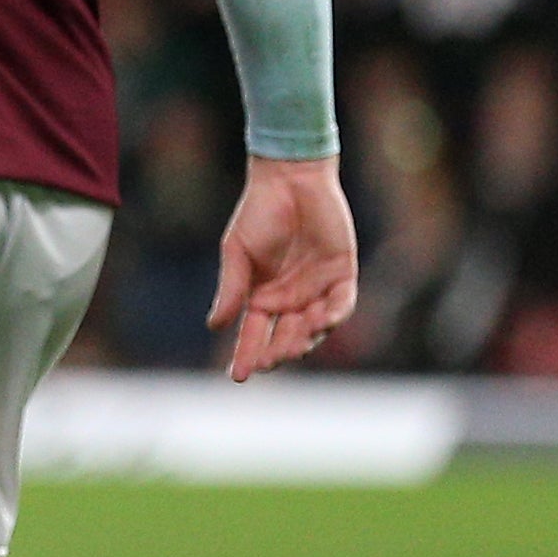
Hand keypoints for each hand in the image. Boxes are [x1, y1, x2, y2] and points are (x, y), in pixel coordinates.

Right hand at [209, 153, 358, 383]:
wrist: (290, 179)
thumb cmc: (258, 211)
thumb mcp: (237, 252)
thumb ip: (231, 288)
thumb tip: (215, 326)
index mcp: (261, 296)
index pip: (253, 334)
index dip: (245, 355)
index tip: (237, 376)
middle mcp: (290, 298)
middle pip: (284, 337)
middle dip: (275, 353)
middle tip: (266, 362)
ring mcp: (317, 288)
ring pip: (312, 328)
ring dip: (301, 340)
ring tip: (290, 346)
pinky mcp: (341, 274)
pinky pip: (341, 304)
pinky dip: (332, 316)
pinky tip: (318, 323)